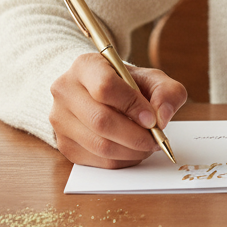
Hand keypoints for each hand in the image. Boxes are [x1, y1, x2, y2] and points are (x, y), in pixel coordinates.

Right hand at [50, 53, 186, 167]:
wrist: (100, 92)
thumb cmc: (127, 84)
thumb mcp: (151, 78)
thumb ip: (166, 92)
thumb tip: (162, 117)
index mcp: (85, 66)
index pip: (105, 87)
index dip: (132, 105)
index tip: (152, 119)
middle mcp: (65, 91)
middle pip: (100, 120)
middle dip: (135, 135)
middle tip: (156, 139)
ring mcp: (60, 120)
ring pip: (99, 145)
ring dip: (131, 151)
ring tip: (148, 146)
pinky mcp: (64, 144)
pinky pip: (96, 161)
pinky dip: (121, 161)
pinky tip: (133, 151)